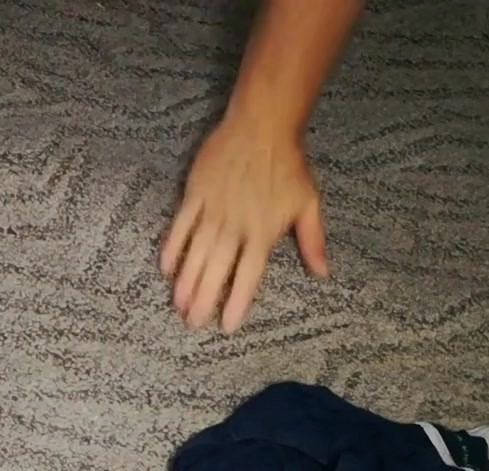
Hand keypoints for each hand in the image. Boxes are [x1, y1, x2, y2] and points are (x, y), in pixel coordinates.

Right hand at [159, 112, 330, 332]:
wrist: (262, 125)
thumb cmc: (288, 165)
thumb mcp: (308, 203)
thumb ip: (312, 241)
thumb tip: (323, 273)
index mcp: (263, 232)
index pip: (248, 275)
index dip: (237, 302)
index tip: (227, 326)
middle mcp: (235, 226)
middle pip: (216, 270)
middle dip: (204, 299)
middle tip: (192, 323)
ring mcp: (213, 210)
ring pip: (195, 253)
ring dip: (186, 280)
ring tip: (178, 304)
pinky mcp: (196, 193)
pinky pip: (180, 226)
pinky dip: (172, 246)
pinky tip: (165, 267)